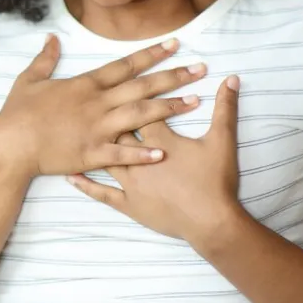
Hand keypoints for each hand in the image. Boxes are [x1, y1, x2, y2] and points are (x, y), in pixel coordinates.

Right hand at [0, 34, 205, 177]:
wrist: (10, 145)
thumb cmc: (18, 113)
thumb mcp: (29, 79)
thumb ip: (45, 59)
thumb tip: (52, 38)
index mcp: (85, 84)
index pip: (125, 65)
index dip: (152, 54)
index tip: (176, 44)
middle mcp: (96, 104)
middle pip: (141, 87)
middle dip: (173, 77)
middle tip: (200, 69)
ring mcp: (97, 129)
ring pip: (140, 116)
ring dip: (169, 108)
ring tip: (194, 103)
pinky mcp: (92, 154)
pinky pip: (124, 154)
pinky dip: (144, 153)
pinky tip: (165, 152)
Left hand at [67, 75, 244, 243]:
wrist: (212, 222)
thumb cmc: (216, 181)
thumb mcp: (223, 141)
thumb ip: (226, 108)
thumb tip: (232, 79)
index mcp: (159, 139)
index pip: (143, 109)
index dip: (141, 95)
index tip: (130, 83)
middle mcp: (138, 157)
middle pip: (118, 129)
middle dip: (110, 115)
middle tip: (95, 102)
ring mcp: (131, 182)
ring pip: (105, 157)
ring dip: (93, 145)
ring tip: (76, 132)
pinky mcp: (128, 204)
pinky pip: (102, 193)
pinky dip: (85, 184)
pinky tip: (70, 175)